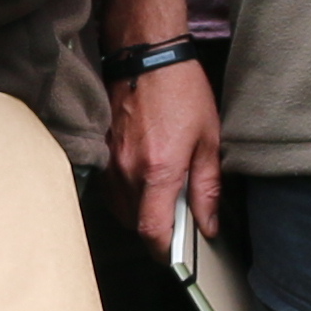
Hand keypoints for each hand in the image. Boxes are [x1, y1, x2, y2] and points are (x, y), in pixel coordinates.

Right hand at [107, 56, 221, 246]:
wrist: (146, 56)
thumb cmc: (181, 91)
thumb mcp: (208, 140)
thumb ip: (207, 187)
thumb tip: (208, 224)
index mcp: (159, 170)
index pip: (153, 231)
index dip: (164, 251)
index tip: (177, 255)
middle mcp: (128, 171)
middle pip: (135, 224)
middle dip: (155, 231)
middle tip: (178, 222)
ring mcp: (110, 162)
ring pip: (121, 208)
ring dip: (140, 213)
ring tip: (163, 199)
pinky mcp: (102, 151)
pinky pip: (111, 189)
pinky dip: (127, 195)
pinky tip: (145, 181)